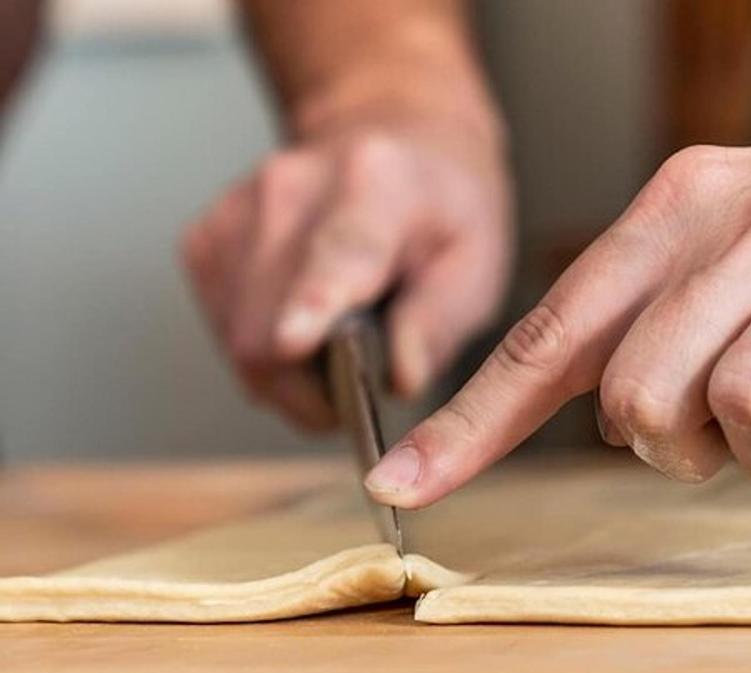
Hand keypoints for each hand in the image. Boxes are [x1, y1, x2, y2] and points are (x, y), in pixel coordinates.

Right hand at [180, 114, 511, 430]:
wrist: (389, 135)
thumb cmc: (440, 209)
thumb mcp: (476, 261)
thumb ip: (440, 320)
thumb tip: (400, 376)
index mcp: (378, 183)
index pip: (340, 249)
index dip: (313, 301)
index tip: (293, 341)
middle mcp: (293, 186)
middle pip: (270, 324)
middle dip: (309, 388)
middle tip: (356, 390)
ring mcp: (239, 209)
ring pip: (240, 338)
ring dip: (286, 374)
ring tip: (336, 346)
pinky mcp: (205, 237)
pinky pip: (225, 329)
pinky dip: (262, 351)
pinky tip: (302, 324)